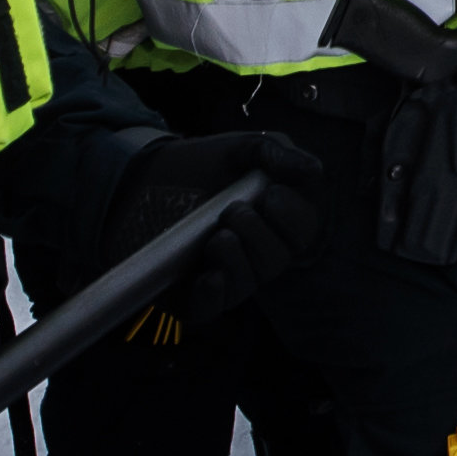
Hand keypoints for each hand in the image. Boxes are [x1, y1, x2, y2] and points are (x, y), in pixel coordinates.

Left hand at [98, 131, 328, 311]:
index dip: (293, 216)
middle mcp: (255, 253)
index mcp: (274, 220)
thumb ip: (278, 154)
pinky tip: (210, 275)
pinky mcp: (191, 294)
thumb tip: (313, 170)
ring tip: (218, 235)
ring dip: (239, 257)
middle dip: (260, 234)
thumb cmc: (200, 164)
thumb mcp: (241, 148)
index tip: (271, 194)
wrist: (143, 176)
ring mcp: (225, 275)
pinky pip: (213, 307)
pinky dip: (216, 293)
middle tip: (233, 211)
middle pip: (278, 259)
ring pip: (249, 282)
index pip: (302, 229)